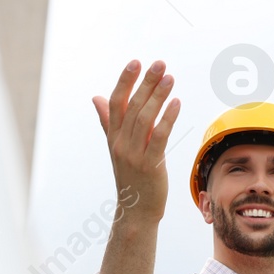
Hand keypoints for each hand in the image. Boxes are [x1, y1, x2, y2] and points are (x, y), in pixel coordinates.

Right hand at [92, 60, 179, 226]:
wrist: (136, 211)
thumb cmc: (131, 177)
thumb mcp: (117, 147)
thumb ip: (108, 121)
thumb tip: (97, 98)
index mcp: (113, 137)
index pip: (116, 103)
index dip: (125, 81)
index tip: (135, 62)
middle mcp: (121, 143)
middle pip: (132, 106)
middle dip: (146, 82)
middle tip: (159, 63)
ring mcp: (134, 155)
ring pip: (145, 119)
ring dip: (158, 96)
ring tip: (170, 78)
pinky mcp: (150, 165)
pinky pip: (159, 137)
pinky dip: (168, 118)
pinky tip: (176, 103)